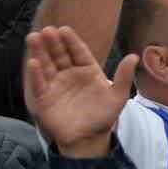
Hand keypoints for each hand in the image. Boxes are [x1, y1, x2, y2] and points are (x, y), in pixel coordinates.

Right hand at [24, 26, 137, 157]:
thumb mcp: (117, 97)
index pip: (78, 51)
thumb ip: (124, 77)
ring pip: (47, 65)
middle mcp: (70, 74)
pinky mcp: (44, 98)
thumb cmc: (104, 116)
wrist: (89, 139)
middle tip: (47, 30)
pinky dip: (36, 74)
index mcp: (87, 70)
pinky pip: (39, 84)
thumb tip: (134, 56)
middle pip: (60, 54)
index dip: (71, 41)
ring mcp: (56, 84)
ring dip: (40, 52)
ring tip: (34, 37)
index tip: (64, 29)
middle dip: (53, 42)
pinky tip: (33, 62)